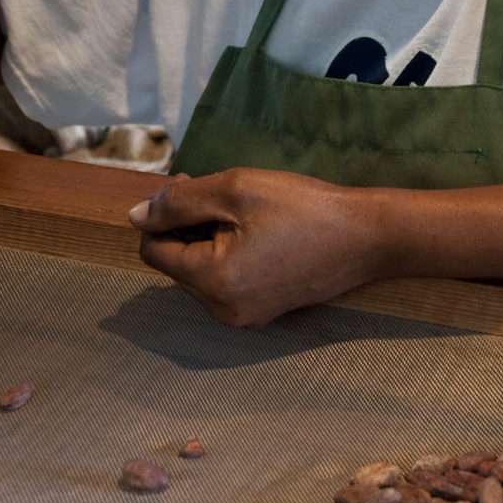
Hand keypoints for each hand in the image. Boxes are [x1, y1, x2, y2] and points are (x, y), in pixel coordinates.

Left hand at [129, 168, 388, 327]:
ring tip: (242, 212)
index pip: (153, 251)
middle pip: (175, 264)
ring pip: (199, 273)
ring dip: (206, 240)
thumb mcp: (235, 190)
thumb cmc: (302, 208)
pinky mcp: (262, 313)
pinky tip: (255, 233)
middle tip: (219, 193)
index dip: (163, 215)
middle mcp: (223, 310)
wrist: (367, 238)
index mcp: (213, 282)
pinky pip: (224, 283)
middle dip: (186, 227)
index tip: (192, 185)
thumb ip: (179, 203)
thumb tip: (135, 217)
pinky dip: (227, 256)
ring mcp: (244, 317)